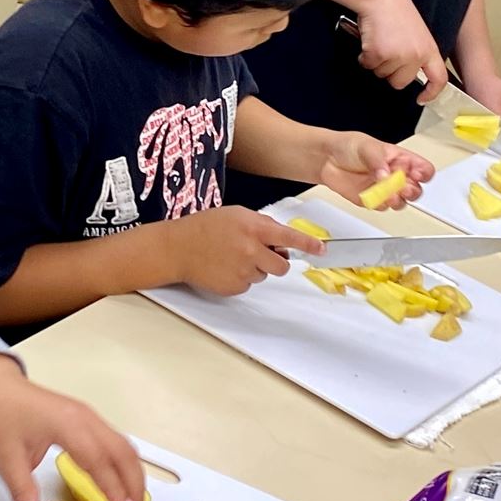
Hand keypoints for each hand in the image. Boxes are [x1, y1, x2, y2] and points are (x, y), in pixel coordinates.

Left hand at [0, 352, 145, 500]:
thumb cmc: (1, 417)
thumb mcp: (5, 459)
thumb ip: (21, 493)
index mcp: (68, 425)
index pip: (100, 463)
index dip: (115, 492)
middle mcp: (86, 419)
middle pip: (123, 455)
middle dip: (134, 489)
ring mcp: (90, 417)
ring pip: (125, 448)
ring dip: (133, 478)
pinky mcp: (89, 420)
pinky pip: (117, 443)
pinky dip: (125, 467)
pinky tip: (121, 485)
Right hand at [166, 204, 320, 295]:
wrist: (178, 248)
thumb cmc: (205, 228)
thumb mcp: (236, 215)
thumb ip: (262, 225)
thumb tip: (281, 238)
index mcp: (253, 228)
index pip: (289, 236)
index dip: (308, 244)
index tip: (322, 250)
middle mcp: (251, 250)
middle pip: (282, 265)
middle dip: (276, 261)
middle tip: (258, 253)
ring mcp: (243, 270)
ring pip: (264, 275)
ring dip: (255, 268)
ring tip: (232, 257)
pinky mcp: (235, 286)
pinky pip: (249, 284)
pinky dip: (241, 277)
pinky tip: (225, 267)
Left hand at [318, 133, 431, 207]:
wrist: (327, 159)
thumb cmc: (349, 147)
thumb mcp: (367, 146)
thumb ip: (379, 161)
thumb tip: (386, 174)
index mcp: (400, 159)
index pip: (422, 168)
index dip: (423, 173)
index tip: (415, 174)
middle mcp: (395, 175)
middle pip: (415, 189)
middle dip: (412, 190)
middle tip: (402, 187)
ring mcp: (385, 189)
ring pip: (401, 201)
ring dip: (397, 200)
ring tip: (388, 194)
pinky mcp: (373, 199)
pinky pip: (383, 207)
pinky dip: (380, 204)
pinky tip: (374, 196)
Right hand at [352, 0, 446, 103]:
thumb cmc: (395, 10)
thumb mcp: (417, 32)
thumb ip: (417, 52)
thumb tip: (407, 73)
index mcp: (429, 49)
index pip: (438, 78)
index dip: (431, 93)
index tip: (422, 98)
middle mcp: (416, 55)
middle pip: (400, 83)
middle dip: (390, 73)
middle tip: (387, 52)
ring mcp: (398, 56)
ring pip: (381, 74)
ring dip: (376, 62)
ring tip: (380, 40)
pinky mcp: (379, 54)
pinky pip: (367, 65)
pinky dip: (365, 56)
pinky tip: (370, 40)